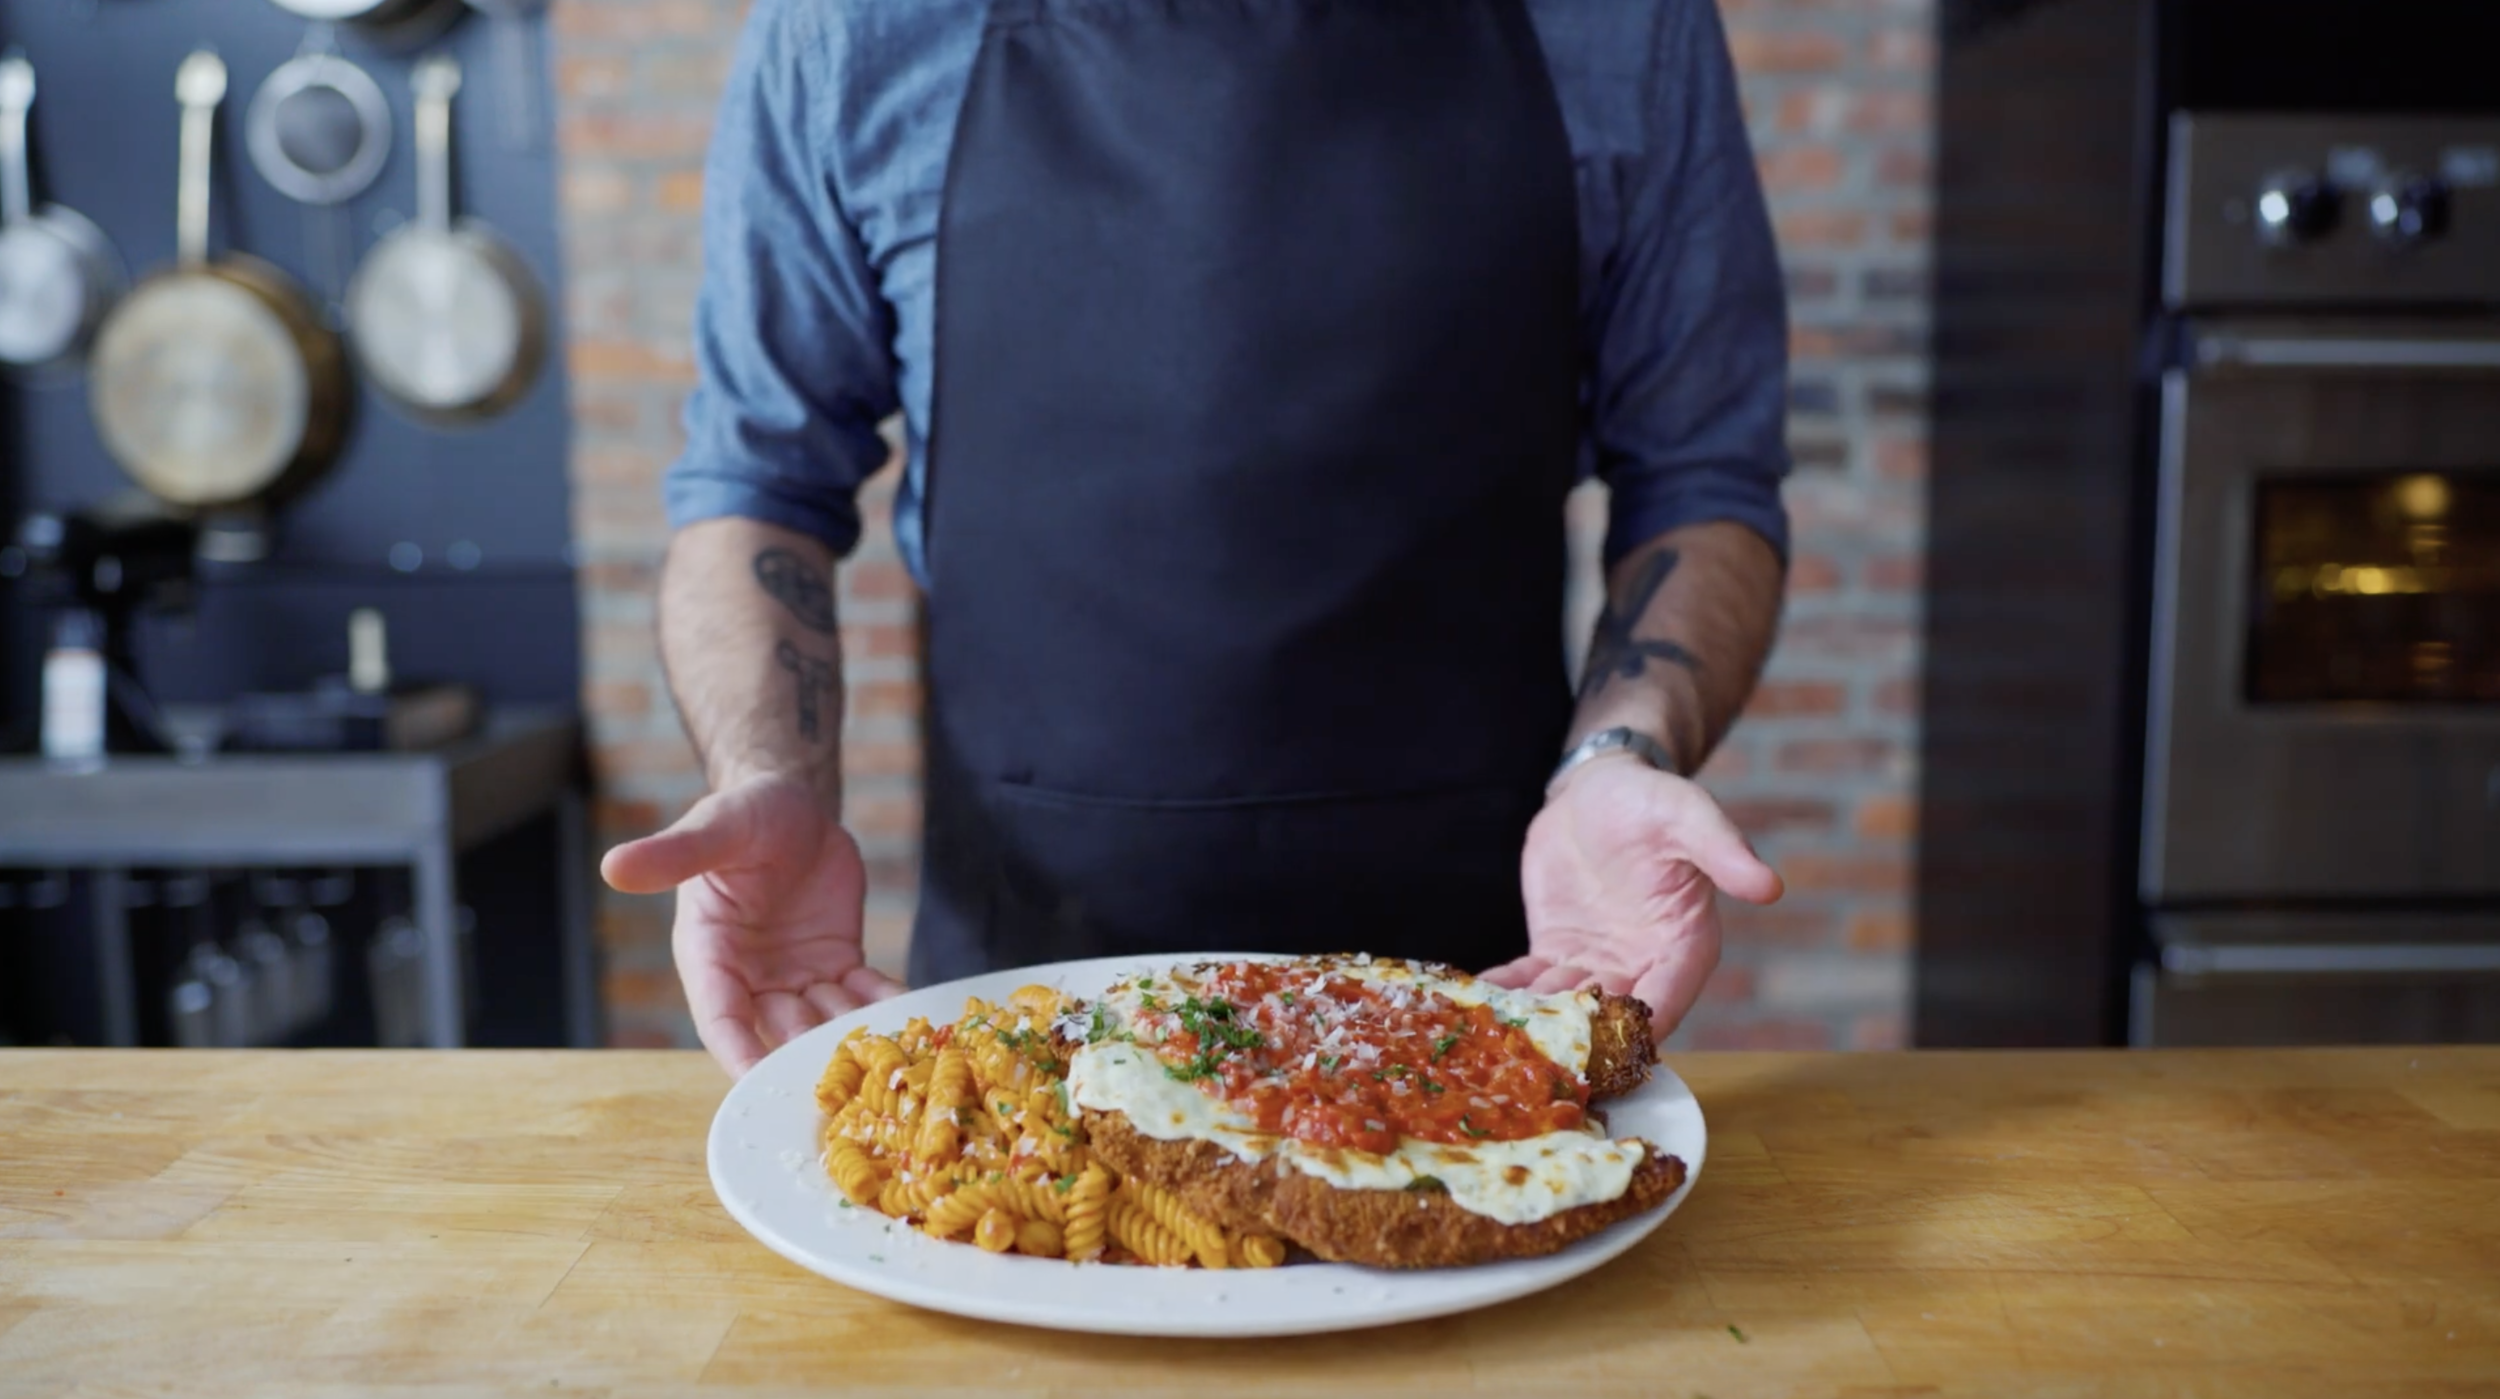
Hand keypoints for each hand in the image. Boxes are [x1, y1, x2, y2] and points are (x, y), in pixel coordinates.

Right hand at [602, 773, 903, 1075]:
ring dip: (851, 1042)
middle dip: (805, 1059)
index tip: (759, 1084)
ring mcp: (796, 974)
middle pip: (776, 1031)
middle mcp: (751, 976)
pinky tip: (912, 1022)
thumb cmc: (743, 812)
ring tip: (885, 1063)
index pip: (720, 1015)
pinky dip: (884, 1008)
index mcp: (708, 952)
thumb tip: (612, 866)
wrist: (793, 802)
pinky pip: (862, 995)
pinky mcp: (837, 963)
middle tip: (840, 1089)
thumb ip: (673, 855)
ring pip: (823, 1021)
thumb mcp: (714, 829)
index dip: (738, 1050)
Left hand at [1484, 756, 1783, 1039]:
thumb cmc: (1651, 799)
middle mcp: (1643, 965)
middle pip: (1614, 1018)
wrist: (1596, 790)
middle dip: (1582, 1045)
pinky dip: (1505, 996)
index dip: (1645, 1026)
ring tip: (1499, 1049)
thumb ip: (1722, 849)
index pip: (1669, 996)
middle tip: (1546, 1071)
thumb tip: (1770, 886)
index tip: (1618, 1055)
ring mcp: (1596, 965)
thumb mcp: (1687, 814)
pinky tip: (1472, 1009)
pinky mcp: (1556, 955)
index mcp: (1685, 944)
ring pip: (1567, 1008)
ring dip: (1537, 1028)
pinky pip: (1530, 984)